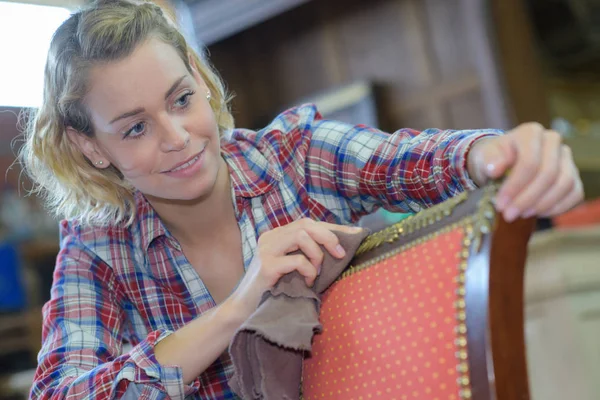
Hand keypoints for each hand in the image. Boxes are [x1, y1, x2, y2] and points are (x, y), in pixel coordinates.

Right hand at [229, 219, 362, 317]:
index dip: (333, 227)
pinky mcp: (266, 266)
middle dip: (329, 237)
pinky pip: (297, 260)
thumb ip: (306, 254)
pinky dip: (309, 271)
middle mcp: (270, 238)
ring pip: (302, 236)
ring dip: (317, 255)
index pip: (309, 223)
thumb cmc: (274, 290)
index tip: (355, 233)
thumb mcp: (292, 268)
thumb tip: (339, 248)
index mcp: (277, 235)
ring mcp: (266, 250)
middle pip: (306, 224)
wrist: (245, 311)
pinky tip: (308, 283)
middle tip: (340, 254)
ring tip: (317, 273)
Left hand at [467, 122, 583, 221]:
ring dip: (542, 204)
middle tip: (509, 214)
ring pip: (564, 184)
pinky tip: (537, 213)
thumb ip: (488, 160)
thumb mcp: (484, 157)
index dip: (515, 186)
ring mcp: (566, 158)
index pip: (529, 161)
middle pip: (548, 173)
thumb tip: (495, 168)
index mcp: (531, 133)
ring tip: (521, 214)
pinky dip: (557, 207)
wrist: (502, 165)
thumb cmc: (493, 159)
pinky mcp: (574, 175)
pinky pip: (574, 193)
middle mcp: (553, 141)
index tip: (500, 204)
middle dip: (527, 198)